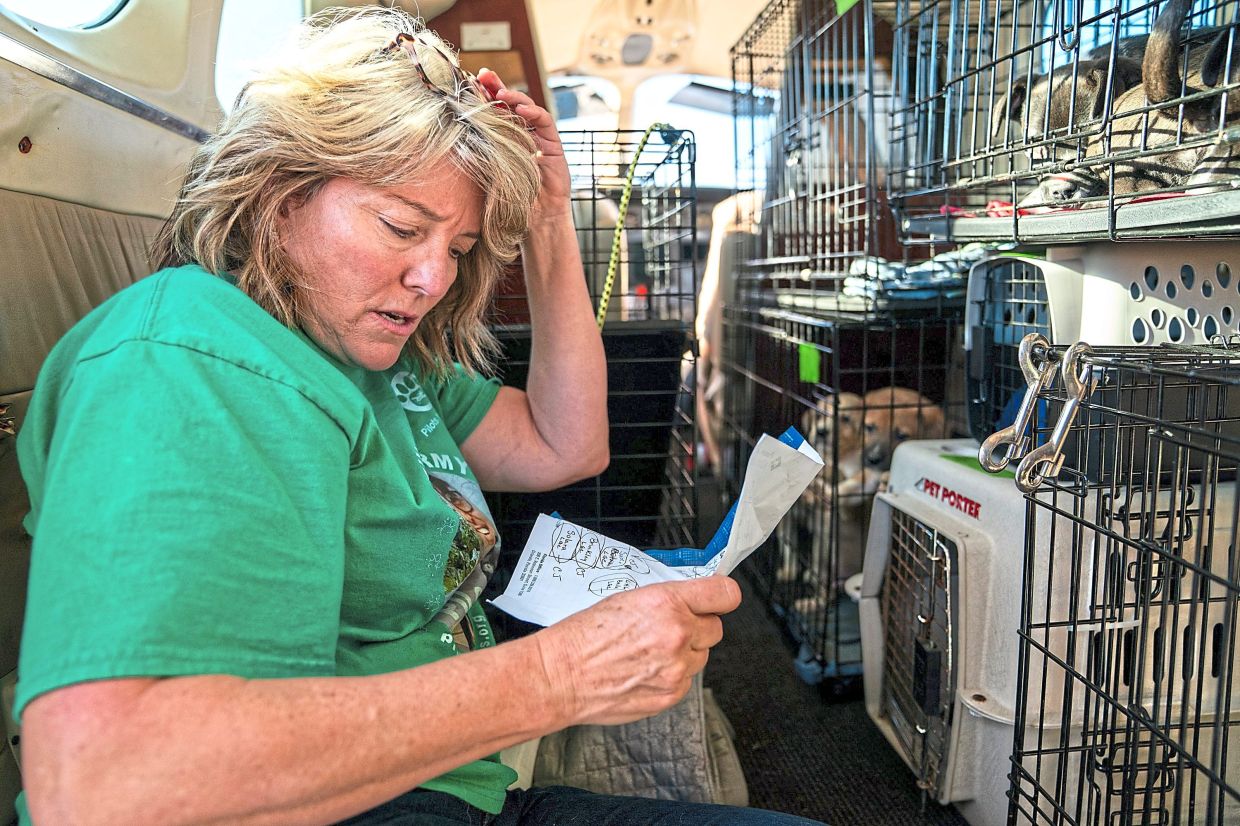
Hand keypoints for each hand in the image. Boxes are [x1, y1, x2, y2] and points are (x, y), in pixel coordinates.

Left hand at [477, 69, 571, 219]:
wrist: (536, 223)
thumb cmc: (510, 202)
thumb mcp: (488, 174)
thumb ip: (478, 155)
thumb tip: (454, 140)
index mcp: (505, 140)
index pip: (494, 111)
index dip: (483, 96)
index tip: (468, 83)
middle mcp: (523, 136)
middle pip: (510, 105)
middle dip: (497, 87)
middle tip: (483, 75)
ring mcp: (539, 139)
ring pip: (527, 108)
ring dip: (514, 96)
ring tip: (500, 91)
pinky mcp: (554, 146)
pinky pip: (545, 122)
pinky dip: (533, 112)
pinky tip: (519, 109)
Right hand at [533, 577, 741, 726]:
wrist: (562, 675)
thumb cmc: (583, 636)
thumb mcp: (627, 598)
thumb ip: (666, 599)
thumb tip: (691, 600)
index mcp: (666, 603)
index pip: (724, 594)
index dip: (722, 596)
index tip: (718, 599)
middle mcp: (677, 635)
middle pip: (715, 628)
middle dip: (697, 626)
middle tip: (670, 627)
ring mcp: (677, 669)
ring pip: (701, 656)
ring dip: (685, 653)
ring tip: (650, 652)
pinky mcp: (671, 694)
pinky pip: (686, 680)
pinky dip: (672, 675)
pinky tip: (645, 670)